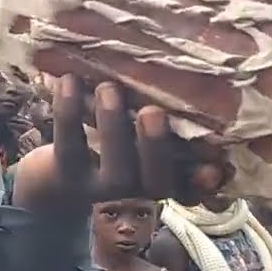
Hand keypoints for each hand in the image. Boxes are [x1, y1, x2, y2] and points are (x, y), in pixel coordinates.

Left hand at [11, 76, 226, 215]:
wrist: (54, 186)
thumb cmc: (114, 145)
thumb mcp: (143, 138)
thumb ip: (165, 120)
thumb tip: (190, 80)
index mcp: (165, 179)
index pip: (193, 185)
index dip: (205, 181)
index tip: (217, 168)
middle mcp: (140, 190)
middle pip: (156, 179)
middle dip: (157, 146)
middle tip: (152, 112)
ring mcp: (102, 189)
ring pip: (115, 167)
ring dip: (113, 126)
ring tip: (108, 89)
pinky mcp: (67, 177)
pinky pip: (69, 147)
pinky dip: (68, 112)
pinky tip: (68, 81)